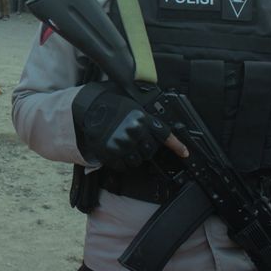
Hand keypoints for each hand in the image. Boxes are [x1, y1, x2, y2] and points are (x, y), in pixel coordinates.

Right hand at [72, 83, 188, 169]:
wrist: (86, 110)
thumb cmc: (108, 105)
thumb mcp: (131, 103)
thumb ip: (145, 114)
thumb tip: (158, 122)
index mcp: (141, 119)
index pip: (165, 135)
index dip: (177, 145)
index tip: (185, 153)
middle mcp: (134, 133)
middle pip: (150, 150)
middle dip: (146, 147)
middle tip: (136, 141)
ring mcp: (122, 145)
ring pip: (137, 161)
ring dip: (134, 156)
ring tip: (125, 146)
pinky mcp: (111, 155)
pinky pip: (123, 166)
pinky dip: (121, 162)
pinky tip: (117, 152)